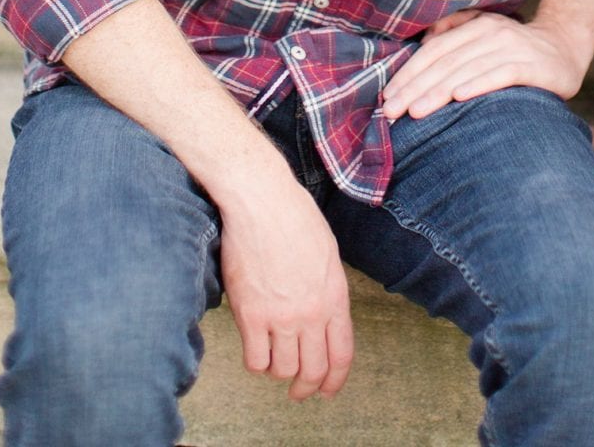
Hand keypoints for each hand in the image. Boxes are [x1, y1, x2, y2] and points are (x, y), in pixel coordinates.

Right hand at [218, 162, 353, 400]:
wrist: (263, 200)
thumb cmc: (295, 218)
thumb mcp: (327, 254)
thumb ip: (328, 291)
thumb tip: (323, 319)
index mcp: (335, 296)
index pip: (341, 355)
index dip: (334, 380)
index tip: (327, 391)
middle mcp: (312, 312)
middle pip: (313, 370)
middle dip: (307, 387)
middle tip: (298, 393)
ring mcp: (281, 316)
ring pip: (283, 370)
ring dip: (279, 372)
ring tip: (274, 359)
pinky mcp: (251, 315)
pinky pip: (255, 361)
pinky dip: (256, 363)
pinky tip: (255, 349)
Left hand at [380, 9, 587, 119]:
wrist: (564, 48)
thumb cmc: (515, 49)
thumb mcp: (484, 34)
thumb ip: (454, 32)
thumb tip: (423, 40)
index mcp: (474, 26)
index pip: (433, 51)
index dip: (408, 73)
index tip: (387, 97)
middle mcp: (490, 33)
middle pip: (445, 62)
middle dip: (415, 88)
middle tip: (391, 111)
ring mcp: (512, 47)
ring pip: (467, 70)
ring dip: (438, 91)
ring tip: (416, 111)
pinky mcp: (531, 65)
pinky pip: (500, 74)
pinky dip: (479, 84)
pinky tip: (460, 97)